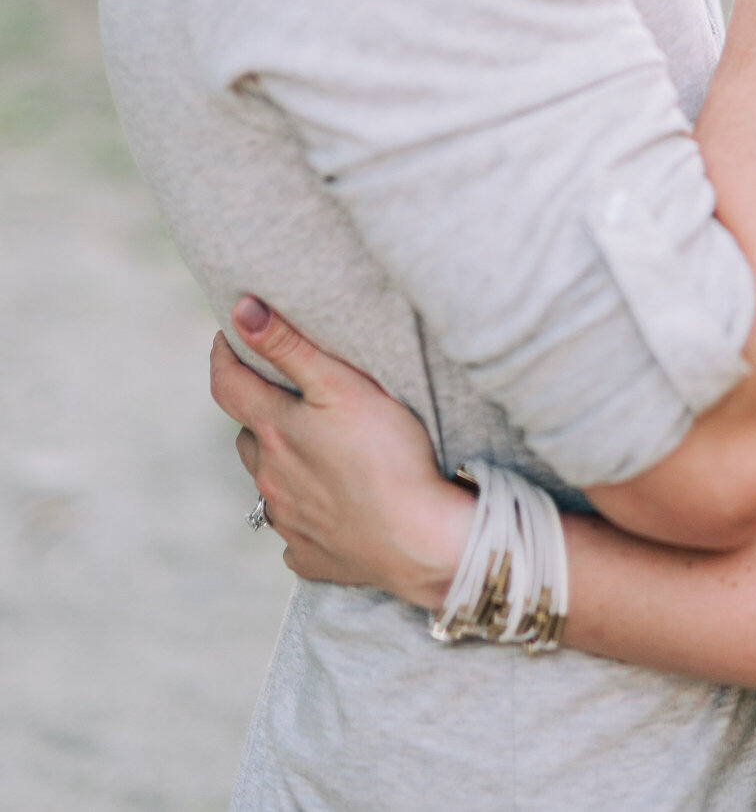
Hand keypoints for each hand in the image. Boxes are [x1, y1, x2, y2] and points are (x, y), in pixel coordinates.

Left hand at [210, 296, 471, 610]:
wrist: (419, 539)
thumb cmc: (387, 454)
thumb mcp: (341, 386)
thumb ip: (289, 347)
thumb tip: (242, 311)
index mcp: (273, 432)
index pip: (226, 386)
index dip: (224, 355)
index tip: (231, 335)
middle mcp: (269, 479)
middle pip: (247, 437)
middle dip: (259, 413)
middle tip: (288, 396)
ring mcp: (288, 522)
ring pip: (267, 484)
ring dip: (278, 463)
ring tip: (312, 449)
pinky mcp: (310, 555)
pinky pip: (293, 532)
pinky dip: (302, 514)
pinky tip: (329, 507)